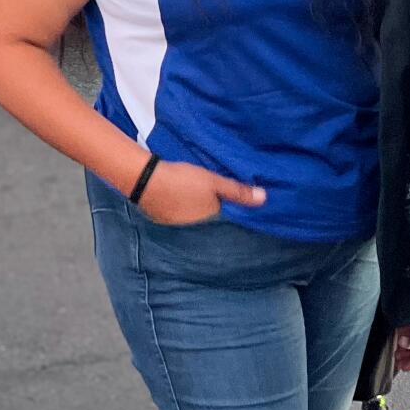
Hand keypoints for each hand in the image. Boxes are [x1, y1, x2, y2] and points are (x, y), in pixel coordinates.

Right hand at [136, 161, 265, 225]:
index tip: (245, 217)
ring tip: (206, 205)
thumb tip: (265, 199)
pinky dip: (187, 212)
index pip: (227, 225)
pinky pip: (182, 218)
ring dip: (201, 215)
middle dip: (218, 218)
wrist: (145, 180)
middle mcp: (195, 229)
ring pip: (196, 222)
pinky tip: (186, 202)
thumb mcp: (213, 182)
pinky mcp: (165, 220)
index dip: (235, 220)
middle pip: (211, 225)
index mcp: (209, 221)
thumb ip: (238, 191)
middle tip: (226, 209)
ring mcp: (178, 227)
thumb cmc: (182, 180)